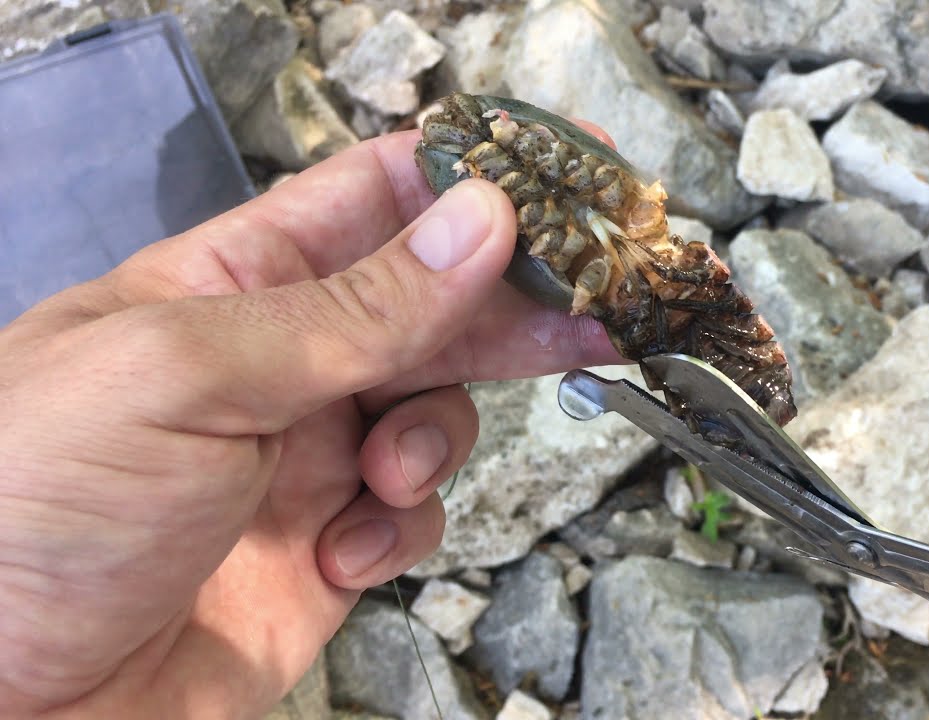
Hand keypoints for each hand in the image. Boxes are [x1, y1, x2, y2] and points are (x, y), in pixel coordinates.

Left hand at [0, 126, 621, 718]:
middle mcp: (275, 361)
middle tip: (594, 302)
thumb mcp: (185, 374)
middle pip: (430, 301)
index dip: (469, 173)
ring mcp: (305, 454)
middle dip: (511, 301)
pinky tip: (341, 551)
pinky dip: (401, 529)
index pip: (372, 197)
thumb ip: (347, 307)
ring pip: (438, 408)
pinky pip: (414, 512)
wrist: (5, 709)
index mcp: (226, 284)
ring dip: (436, 435)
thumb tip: (476, 222)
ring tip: (384, 470)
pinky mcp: (326, 543)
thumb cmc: (21, 514)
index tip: (562, 168)